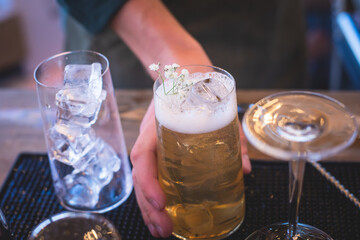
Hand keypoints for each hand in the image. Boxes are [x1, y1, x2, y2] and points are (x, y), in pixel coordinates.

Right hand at [130, 100, 251, 237]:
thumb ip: (232, 137)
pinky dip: (154, 196)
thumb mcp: (217, 108)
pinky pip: (151, 176)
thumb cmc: (195, 89)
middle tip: (164, 230)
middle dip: (149, 207)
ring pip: (143, 181)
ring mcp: (152, 146)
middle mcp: (150, 139)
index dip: (148, 182)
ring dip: (149, 208)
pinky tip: (164, 212)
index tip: (162, 203)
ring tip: (162, 230)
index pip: (143, 156)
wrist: (183, 73)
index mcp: (157, 126)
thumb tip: (246, 169)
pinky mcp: (158, 151)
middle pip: (140, 177)